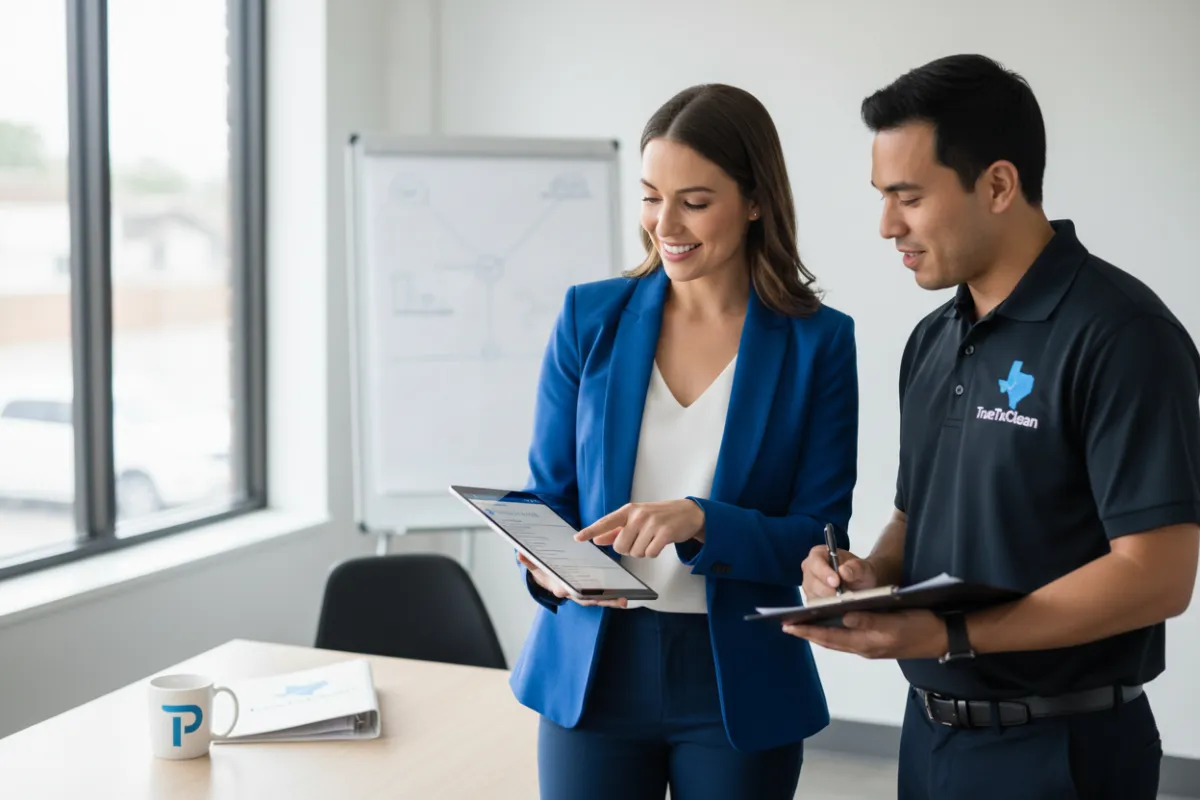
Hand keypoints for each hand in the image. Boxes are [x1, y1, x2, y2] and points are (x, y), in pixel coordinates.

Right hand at [517, 553, 627, 608]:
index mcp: (560, 587)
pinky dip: (611, 597)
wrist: (546, 577)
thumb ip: (528, 561)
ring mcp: (582, 594)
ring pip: (597, 599)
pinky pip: (601, 596)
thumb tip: (520, 553)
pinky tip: (624, 595)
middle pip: (588, 598)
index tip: (591, 593)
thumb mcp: (534, 566)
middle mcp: (572, 593)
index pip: (570, 591)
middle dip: (602, 600)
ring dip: (611, 600)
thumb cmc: (543, 570)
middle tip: (618, 599)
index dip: (579, 592)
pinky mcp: (589, 592)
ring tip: (625, 600)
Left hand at [574, 500, 704, 556]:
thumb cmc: (659, 516)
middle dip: (629, 549)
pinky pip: (650, 553)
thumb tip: (597, 538)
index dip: (591, 530)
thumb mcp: (636, 519)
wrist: (687, 512)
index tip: (578, 538)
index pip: (606, 522)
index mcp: (629, 510)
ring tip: (652, 540)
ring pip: (635, 552)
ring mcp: (652, 523)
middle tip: (640, 541)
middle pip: (620, 546)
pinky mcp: (665, 532)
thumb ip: (616, 529)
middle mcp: (638, 515)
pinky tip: (659, 543)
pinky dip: (653, 553)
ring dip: (643, 552)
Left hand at [782, 609, 947, 659]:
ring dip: (819, 632)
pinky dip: (834, 631)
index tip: (788, 626)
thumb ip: (869, 620)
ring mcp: (870, 645)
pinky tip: (828, 623)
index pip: (830, 637)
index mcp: (867, 643)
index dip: (808, 631)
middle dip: (808, 632)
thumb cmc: (921, 626)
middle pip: (829, 640)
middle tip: (787, 625)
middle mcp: (865, 647)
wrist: (943, 636)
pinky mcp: (876, 641)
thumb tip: (844, 617)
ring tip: (801, 623)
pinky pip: (848, 637)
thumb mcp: (895, 621)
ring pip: (837, 639)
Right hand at [801, 544, 879, 600]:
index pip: (816, 562)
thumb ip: (855, 567)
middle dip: (826, 590)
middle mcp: (810, 569)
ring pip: (813, 595)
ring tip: (842, 603)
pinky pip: (815, 605)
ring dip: (827, 600)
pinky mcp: (811, 598)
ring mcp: (809, 585)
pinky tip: (838, 607)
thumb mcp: (863, 567)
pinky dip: (826, 607)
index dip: (824, 572)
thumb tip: (843, 571)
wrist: (860, 582)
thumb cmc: (859, 571)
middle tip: (841, 597)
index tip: (836, 582)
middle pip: (812, 581)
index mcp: (819, 554)